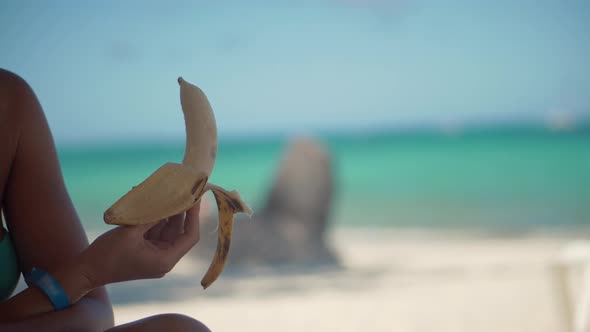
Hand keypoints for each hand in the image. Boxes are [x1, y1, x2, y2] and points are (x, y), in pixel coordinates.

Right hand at [79, 203, 200, 287]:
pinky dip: (155, 217)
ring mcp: (154, 255)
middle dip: (181, 211)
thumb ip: (151, 217)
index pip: (190, 236)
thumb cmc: (107, 254)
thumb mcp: (130, 232)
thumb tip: (167, 200)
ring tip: (170, 192)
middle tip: (183, 190)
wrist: (85, 271)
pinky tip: (154, 201)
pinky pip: (155, 231)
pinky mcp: (145, 251)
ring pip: (167, 229)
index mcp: (165, 259)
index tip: (195, 198)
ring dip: (167, 212)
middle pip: (179, 231)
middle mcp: (164, 258)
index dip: (194, 216)